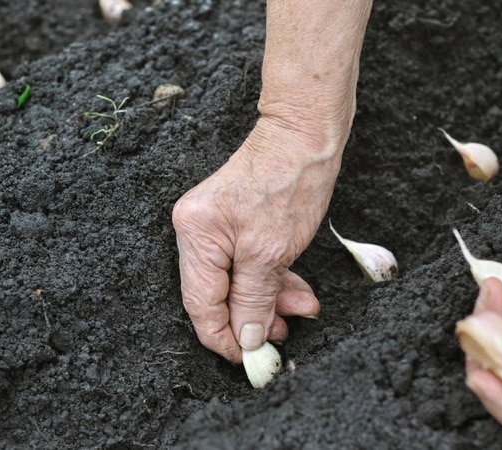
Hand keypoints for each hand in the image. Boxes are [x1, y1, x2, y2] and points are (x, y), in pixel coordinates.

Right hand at [172, 117, 342, 362]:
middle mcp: (196, 231)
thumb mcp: (272, 252)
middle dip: (254, 317)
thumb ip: (254, 300)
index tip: (250, 359)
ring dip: (270, 299)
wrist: (306, 133)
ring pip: (237, 281)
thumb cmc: (290, 181)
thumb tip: (247, 339)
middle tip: (284, 335)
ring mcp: (214, 225)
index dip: (224, 338)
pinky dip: (271, 279)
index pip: (200, 305)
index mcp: (195, 236)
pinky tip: (296, 289)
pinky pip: (247, 262)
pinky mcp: (234, 221)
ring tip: (302, 308)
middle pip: (218, 295)